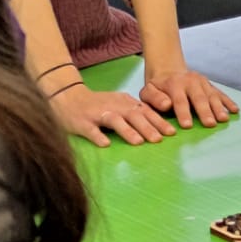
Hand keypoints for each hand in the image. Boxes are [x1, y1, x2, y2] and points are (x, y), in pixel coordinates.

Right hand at [49, 78, 175, 148]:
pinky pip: (91, 130)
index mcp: (125, 102)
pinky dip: (98, 136)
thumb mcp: (120, 103)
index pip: (145, 111)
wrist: (69, 97)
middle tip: (160, 139)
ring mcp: (98, 114)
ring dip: (128, 131)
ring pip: (115, 121)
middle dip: (148, 127)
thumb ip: (136, 112)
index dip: (159, 121)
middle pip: (134, 116)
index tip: (171, 132)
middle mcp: (114, 106)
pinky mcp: (82, 122)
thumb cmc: (98, 104)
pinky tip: (106, 144)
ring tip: (139, 142)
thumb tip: (158, 124)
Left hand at [139, 64, 237, 128]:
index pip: (180, 100)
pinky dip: (228, 101)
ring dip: (219, 108)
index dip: (183, 113)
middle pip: (199, 98)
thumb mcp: (147, 91)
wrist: (168, 70)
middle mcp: (191, 81)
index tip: (187, 125)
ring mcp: (203, 82)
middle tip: (210, 124)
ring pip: (212, 95)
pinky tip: (235, 110)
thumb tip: (167, 105)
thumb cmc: (157, 87)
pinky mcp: (210, 85)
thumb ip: (154, 98)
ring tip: (223, 119)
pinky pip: (220, 93)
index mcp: (174, 83)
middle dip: (205, 112)